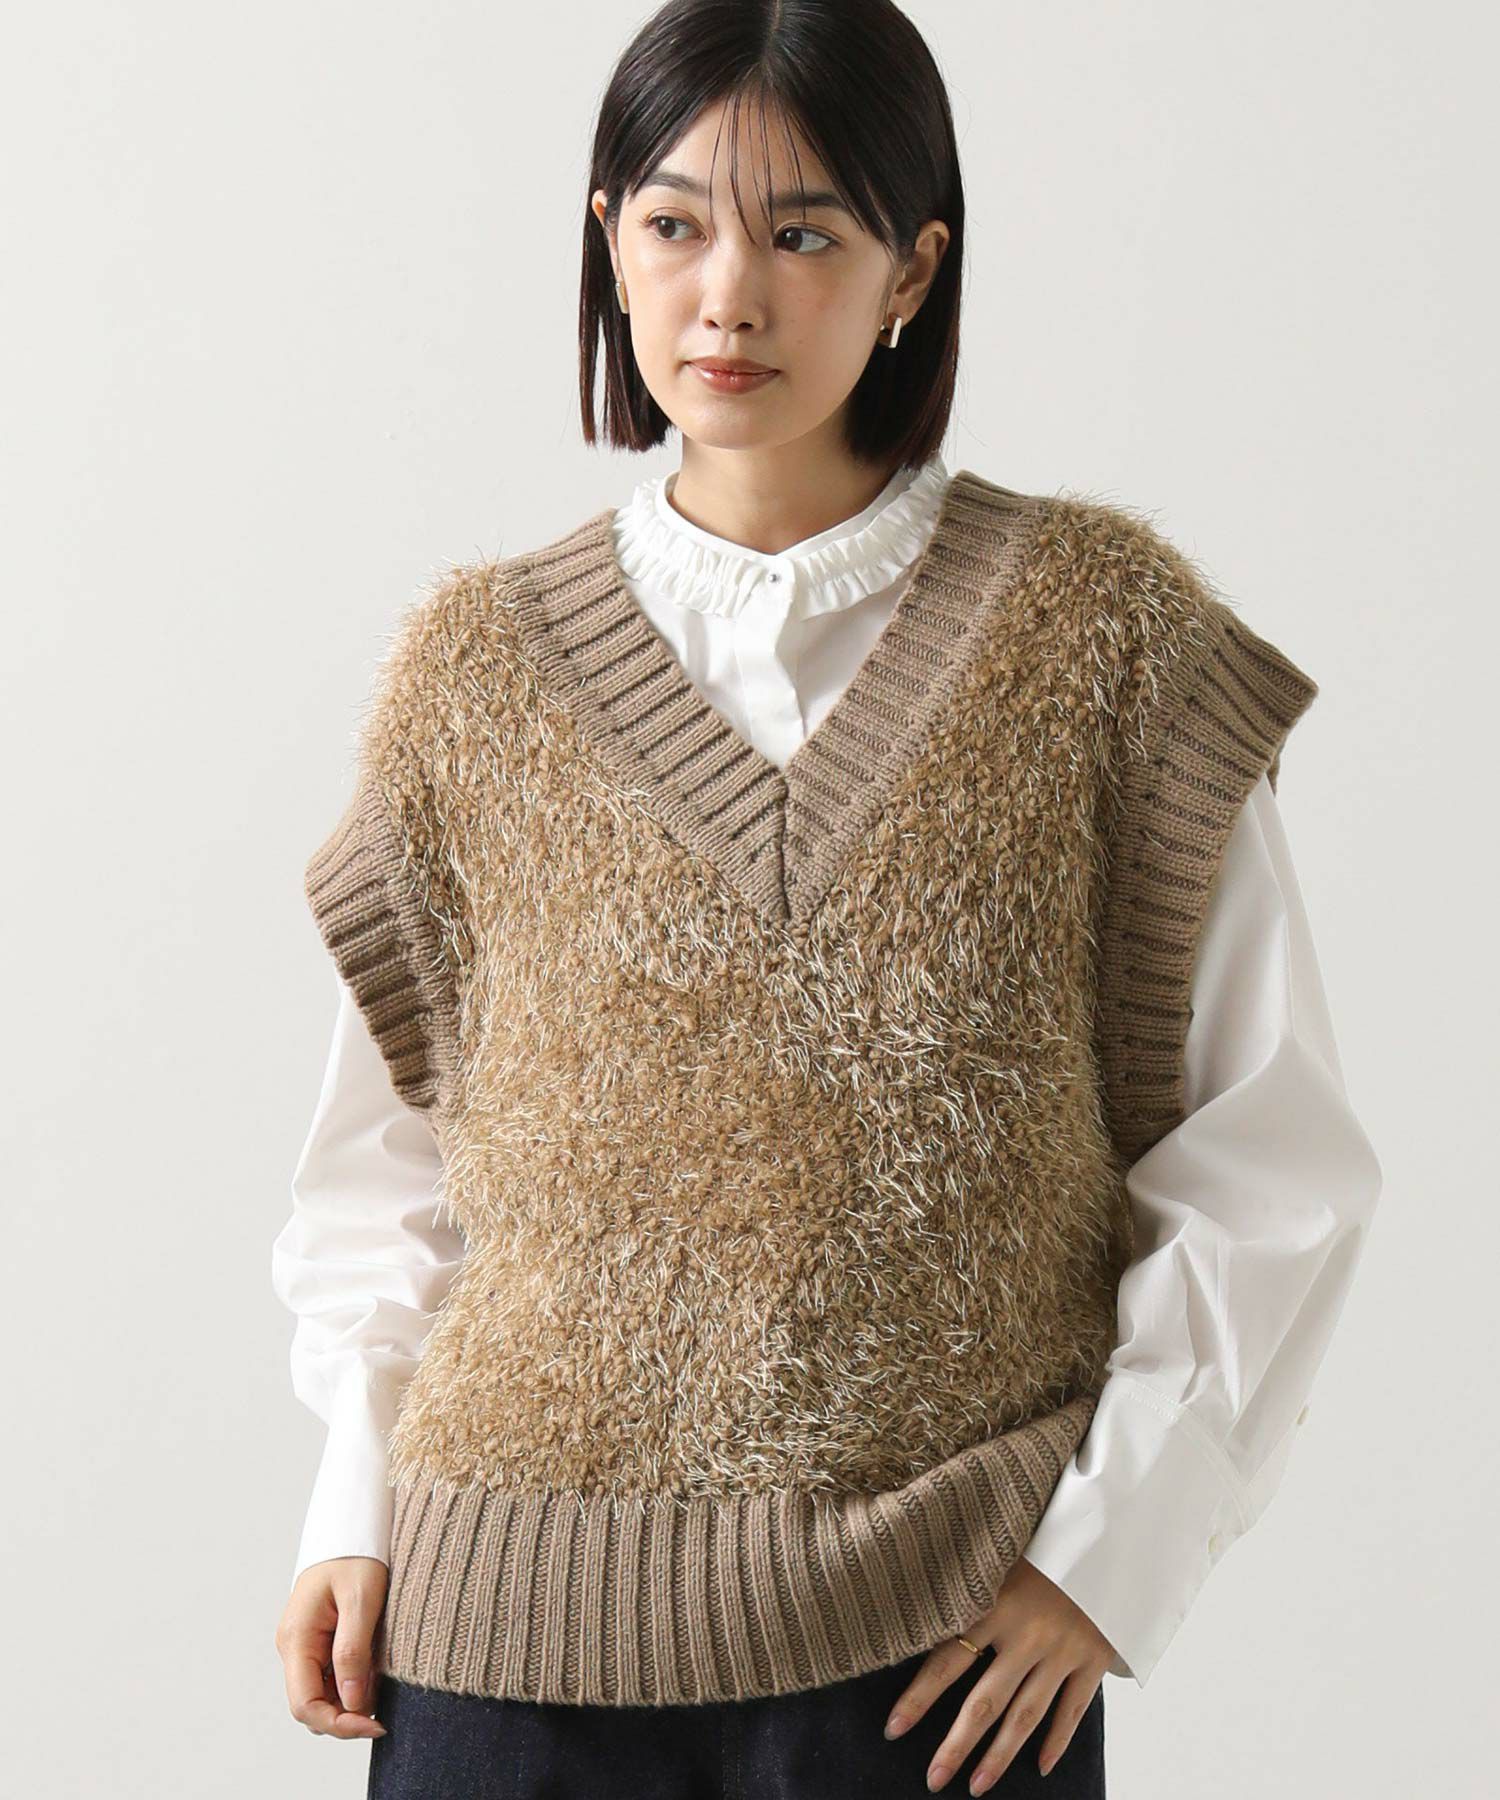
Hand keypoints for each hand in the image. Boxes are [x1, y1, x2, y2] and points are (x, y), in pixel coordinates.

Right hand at [275, 1556, 389, 1738]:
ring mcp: (304, 1645)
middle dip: (345, 1716)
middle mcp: (294, 1647)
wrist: (352, 1528)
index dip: (338, 1724)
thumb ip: (353, 1650)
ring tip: (381, 1686)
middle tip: (383, 1712)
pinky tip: (373, 1672)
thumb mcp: (361, 1599)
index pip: (305, 1705)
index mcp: (296, 1638)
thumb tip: (351, 1702)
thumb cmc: (356, 1556)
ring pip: (322, 1694)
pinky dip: (350, 1684)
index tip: (375, 1724)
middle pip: (312, 1705)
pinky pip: (329, 1676)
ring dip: (349, 1701)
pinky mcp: (317, 1641)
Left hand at [882, 1556, 1114, 1791]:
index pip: (947, 1660)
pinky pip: (1073, 1709)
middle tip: (933, 1779)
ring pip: (1025, 1715)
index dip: (919, 1697)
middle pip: (984, 1703)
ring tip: (976, 1786)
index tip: (893, 1728)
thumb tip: (917, 1601)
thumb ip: (968, 1581)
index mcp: (996, 1604)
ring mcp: (1063, 1652)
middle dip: (956, 1746)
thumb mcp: (1000, 1551)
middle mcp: (1027, 1635)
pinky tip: (1039, 1766)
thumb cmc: (1046, 1536)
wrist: (1114, 1530)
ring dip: (999, 1756)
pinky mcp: (1094, 1659)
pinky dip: (1057, 1741)